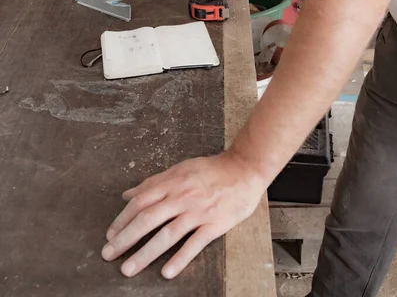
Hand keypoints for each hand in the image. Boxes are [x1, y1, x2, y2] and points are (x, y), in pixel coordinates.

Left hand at [101, 152, 266, 278]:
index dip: (122, 219)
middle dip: (126, 238)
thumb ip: (153, 183)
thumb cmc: (211, 169)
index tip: (110, 235)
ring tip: (129, 268)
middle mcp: (181, 197)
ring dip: (145, 253)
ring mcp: (197, 212)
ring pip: (167, 235)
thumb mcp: (179, 169)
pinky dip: (180, 258)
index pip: (140, 201)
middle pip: (148, 219)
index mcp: (171, 183)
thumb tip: (128, 194)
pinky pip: (195, 243)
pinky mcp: (214, 224)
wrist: (243, 169)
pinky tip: (167, 272)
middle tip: (109, 254)